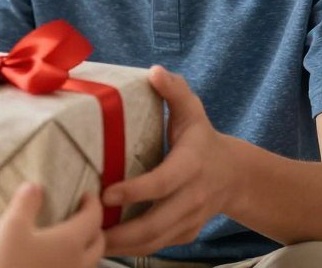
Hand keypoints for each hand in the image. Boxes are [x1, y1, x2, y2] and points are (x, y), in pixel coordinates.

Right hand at [0, 183, 104, 267]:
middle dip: (95, 228)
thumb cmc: (6, 265)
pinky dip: (72, 266)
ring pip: (88, 264)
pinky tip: (53, 263)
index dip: (93, 204)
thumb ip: (26, 203)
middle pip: (99, 244)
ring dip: (85, 249)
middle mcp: (77, 264)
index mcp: (71, 242)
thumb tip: (35, 186)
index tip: (87, 195)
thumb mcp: (11, 227)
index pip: (94, 218)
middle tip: (82, 216)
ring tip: (68, 240)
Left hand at [101, 66, 230, 255]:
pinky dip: (132, 250)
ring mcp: (190, 219)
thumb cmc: (202, 137)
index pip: (163, 182)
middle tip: (87, 230)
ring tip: (90, 244)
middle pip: (156, 223)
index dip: (136, 191)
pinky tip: (107, 246)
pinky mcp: (185, 234)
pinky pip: (158, 247)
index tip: (106, 193)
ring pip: (155, 242)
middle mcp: (193, 197)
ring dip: (122, 247)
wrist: (234, 175)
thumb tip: (155, 72)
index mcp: (191, 164)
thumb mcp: (193, 109)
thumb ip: (174, 90)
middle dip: (121, 232)